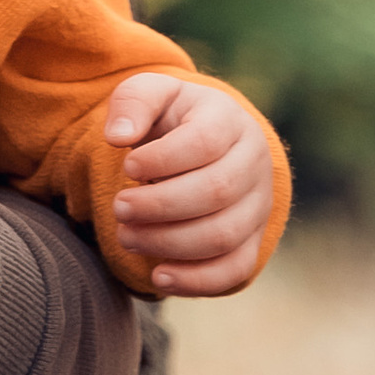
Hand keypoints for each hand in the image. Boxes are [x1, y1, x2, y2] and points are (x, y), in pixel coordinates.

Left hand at [106, 73, 276, 294]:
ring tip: (127, 236)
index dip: (162, 159)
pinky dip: (197, 280)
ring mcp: (257, 206)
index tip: (128, 165)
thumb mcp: (151, 94)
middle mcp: (254, 163)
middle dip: (158, 205)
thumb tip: (117, 135)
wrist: (206, 143)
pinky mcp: (252, 241)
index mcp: (230, 121)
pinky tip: (159, 276)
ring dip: (168, 242)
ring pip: (223, 235)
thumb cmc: (172, 118)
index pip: (204, 142)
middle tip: (119, 207)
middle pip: (216, 191)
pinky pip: (235, 269)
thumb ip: (132, 103)